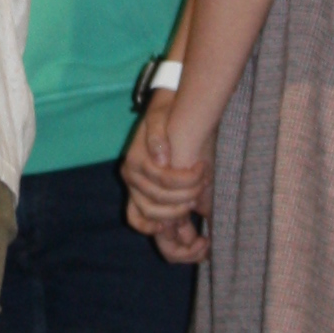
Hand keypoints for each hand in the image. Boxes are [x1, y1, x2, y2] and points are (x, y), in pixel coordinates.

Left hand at [122, 94, 214, 266]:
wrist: (173, 102)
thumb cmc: (182, 139)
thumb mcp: (185, 172)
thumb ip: (186, 200)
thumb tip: (195, 230)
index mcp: (138, 188)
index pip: (136, 219)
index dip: (153, 228)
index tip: (176, 228)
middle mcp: (131, 181)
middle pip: (150, 212)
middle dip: (178, 211)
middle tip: (199, 198)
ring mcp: (131, 169)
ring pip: (157, 194)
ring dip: (184, 189)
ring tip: (203, 176)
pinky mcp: (138, 155)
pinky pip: (160, 173)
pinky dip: (182, 175)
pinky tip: (198, 167)